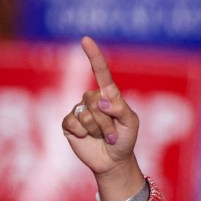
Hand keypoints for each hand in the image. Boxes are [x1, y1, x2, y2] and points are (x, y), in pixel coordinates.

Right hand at [62, 37, 139, 178]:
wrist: (113, 161)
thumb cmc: (125, 139)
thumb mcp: (131, 124)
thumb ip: (120, 109)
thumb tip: (100, 100)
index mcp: (109, 95)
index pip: (100, 72)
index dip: (93, 56)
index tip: (86, 40)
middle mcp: (92, 99)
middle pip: (94, 101)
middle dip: (106, 122)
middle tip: (113, 134)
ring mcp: (79, 110)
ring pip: (85, 115)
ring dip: (97, 131)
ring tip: (102, 137)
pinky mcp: (68, 124)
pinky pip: (73, 123)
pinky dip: (83, 134)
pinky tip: (86, 138)